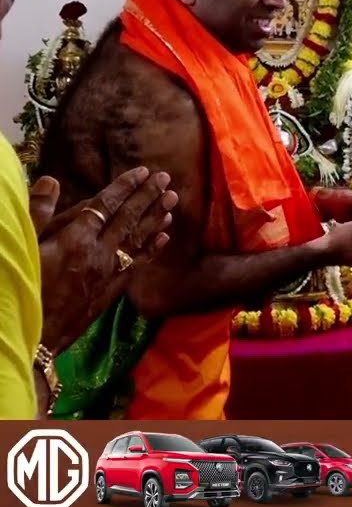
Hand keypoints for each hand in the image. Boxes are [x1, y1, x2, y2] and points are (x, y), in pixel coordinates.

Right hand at [33, 167, 177, 354]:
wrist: (34, 335)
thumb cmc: (23, 287)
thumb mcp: (25, 246)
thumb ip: (37, 213)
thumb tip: (51, 180)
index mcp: (75, 239)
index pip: (106, 205)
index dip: (124, 186)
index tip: (142, 171)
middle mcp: (98, 253)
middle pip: (128, 219)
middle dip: (148, 196)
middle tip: (166, 179)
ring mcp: (108, 273)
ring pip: (138, 240)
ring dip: (156, 218)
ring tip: (172, 200)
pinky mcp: (112, 290)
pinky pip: (137, 264)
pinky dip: (152, 249)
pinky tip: (164, 237)